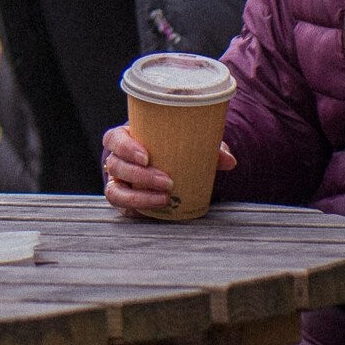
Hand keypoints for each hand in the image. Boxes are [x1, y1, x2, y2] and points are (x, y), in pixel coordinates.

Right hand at [100, 124, 233, 213]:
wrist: (171, 170)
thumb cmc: (175, 151)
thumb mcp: (191, 145)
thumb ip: (210, 150)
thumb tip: (230, 161)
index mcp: (127, 139)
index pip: (114, 139)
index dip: (125, 147)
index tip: (146, 156)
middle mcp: (118, 160)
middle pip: (116, 165)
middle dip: (140, 175)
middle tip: (167, 181)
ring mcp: (119, 182)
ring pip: (115, 189)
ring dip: (138, 194)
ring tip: (165, 197)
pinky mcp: (124, 200)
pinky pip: (121, 205)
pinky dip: (137, 205)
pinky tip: (158, 205)